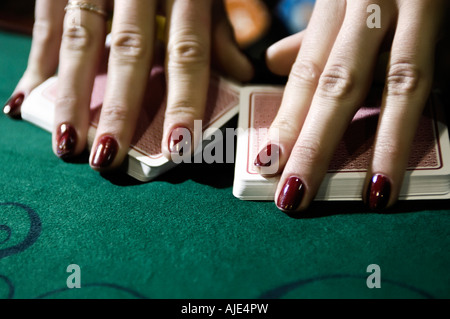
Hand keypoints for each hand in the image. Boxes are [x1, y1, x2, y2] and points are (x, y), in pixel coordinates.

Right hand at [5, 0, 252, 169]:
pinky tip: (27, 103)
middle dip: (120, 109)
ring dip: (71, 96)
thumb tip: (240, 76)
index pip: (188, 51)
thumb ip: (217, 33)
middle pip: (131, 51)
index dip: (183, 100)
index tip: (178, 146)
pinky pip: (47, 24)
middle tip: (108, 158)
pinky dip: (38, 64)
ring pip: (81, 40)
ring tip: (66, 144)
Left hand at [260, 0, 446, 211]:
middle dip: (317, 144)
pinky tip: (417, 149)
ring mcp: (421, 8)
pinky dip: (430, 111)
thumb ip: (311, 37)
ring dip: (388, 142)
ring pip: (401, 82)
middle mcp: (373, 4)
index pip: (307, 73)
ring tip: (376, 192)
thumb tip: (274, 64)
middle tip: (295, 194)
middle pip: (341, 85)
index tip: (267, 164)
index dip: (287, 122)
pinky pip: (445, 69)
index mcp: (337, 2)